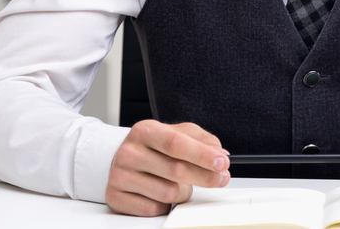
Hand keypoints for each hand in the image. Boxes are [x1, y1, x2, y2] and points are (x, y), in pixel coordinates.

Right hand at [106, 120, 230, 215]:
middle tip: (221, 178)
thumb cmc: (154, 146)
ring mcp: (120, 176)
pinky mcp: (116, 198)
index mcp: (145, 131)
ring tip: (181, 183)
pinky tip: (162, 192)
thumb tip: (220, 154)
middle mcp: (129, 152)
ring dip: (184, 191)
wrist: (119, 158)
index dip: (202, 155)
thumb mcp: (177, 133)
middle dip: (205, 176)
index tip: (222, 163)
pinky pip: (154, 209)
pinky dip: (166, 204)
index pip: (176, 144)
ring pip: (168, 193)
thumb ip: (201, 139)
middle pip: (176, 170)